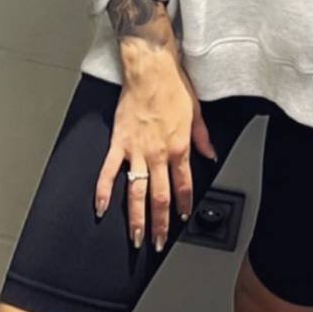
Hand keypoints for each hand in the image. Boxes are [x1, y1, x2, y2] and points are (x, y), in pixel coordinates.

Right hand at [94, 0, 217, 250]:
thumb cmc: (173, 86)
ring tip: (136, 237)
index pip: (183, 186)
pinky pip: (109, 171)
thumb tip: (211, 154)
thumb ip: (203, 137)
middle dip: (161, 223)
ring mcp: (137, 150)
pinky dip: (103, 191)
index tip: (182, 219)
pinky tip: (101, 208)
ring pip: (136, 191)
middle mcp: (159, 153)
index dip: (183, 206)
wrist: (150, 69)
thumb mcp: (197, 112)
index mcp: (179, 147)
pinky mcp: (119, 142)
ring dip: (136, 218)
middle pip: (160, 197)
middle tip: (159, 243)